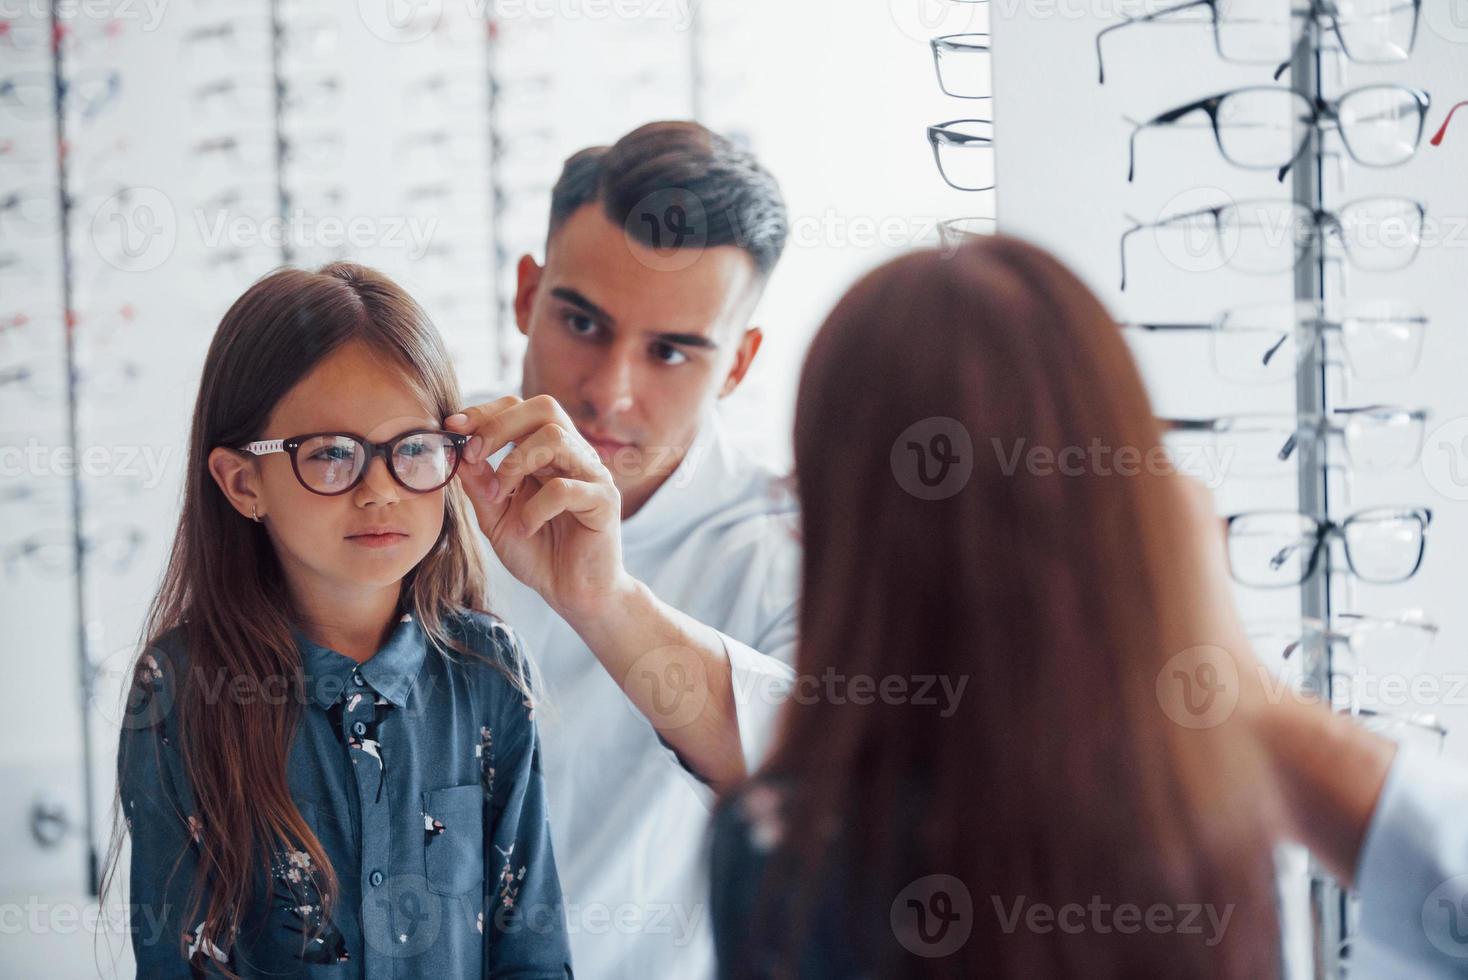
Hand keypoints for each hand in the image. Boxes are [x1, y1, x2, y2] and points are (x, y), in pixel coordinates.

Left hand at [447, 395, 633, 617]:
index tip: (452, 427)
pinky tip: (526, 528)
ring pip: (556, 438)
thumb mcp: (496, 518)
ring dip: (516, 463)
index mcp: (547, 453)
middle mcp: (573, 456)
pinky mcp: (605, 501)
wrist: (574, 595)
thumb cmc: (539, 553)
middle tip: (474, 455)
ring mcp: (593, 475)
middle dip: (500, 425)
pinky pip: (565, 488)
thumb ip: (480, 486)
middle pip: (544, 407)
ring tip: (500, 497)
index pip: (520, 409)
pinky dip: (535, 508)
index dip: (486, 411)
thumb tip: (457, 453)